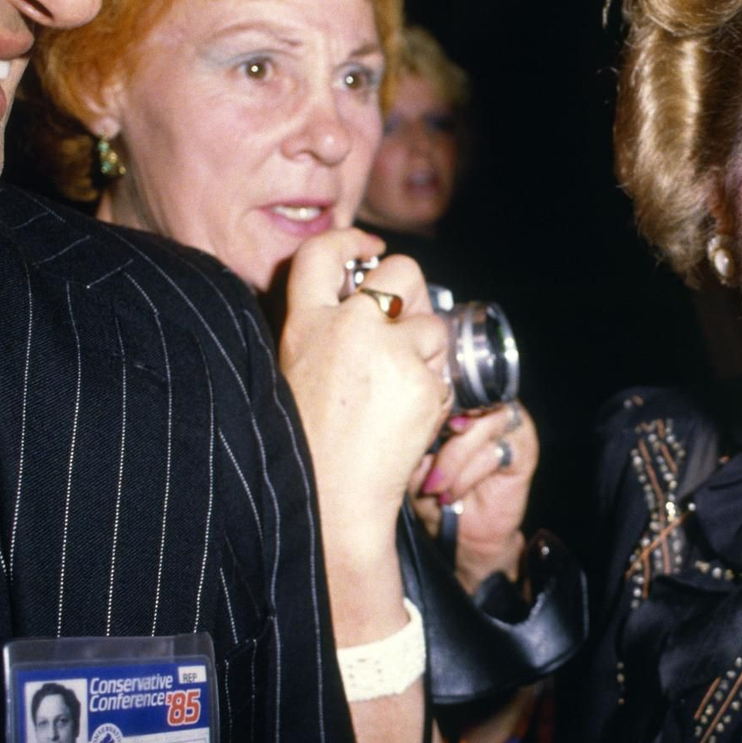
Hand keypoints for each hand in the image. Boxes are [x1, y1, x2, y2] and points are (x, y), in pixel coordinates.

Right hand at [279, 230, 448, 617]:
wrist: (331, 501)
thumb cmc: (309, 449)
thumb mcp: (297, 374)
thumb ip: (326, 332)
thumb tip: (370, 300)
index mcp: (306, 325)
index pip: (322, 254)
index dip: (351, 241)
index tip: (371, 246)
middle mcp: (348, 328)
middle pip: (401, 270)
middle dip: (414, 291)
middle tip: (407, 325)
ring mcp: (389, 353)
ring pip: (433, 324)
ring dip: (427, 352)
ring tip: (398, 395)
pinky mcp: (422, 382)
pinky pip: (444, 371)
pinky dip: (435, 392)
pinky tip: (409, 420)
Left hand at [411, 401, 537, 593]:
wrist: (466, 536)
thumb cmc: (436, 495)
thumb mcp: (412, 465)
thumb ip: (414, 440)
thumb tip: (411, 428)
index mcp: (461, 401)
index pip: (450, 379)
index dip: (430, 399)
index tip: (409, 426)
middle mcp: (488, 406)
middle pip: (466, 396)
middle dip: (437, 429)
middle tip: (419, 459)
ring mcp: (510, 426)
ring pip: (481, 424)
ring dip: (452, 459)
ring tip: (434, 487)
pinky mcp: (524, 451)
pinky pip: (493, 453)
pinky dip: (467, 475)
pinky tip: (451, 494)